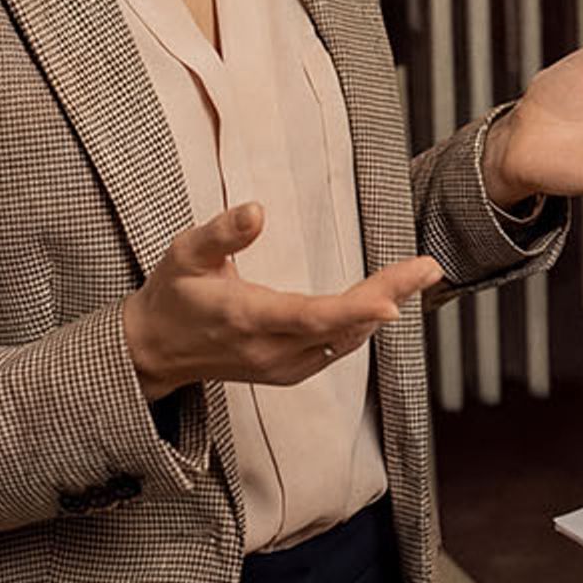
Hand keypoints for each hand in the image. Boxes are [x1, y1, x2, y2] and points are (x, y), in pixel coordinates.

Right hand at [122, 203, 439, 402]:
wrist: (154, 349)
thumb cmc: (172, 294)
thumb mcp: (185, 254)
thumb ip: (222, 233)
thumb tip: (257, 210)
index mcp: (247, 317)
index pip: (312, 317)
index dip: (356, 309)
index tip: (395, 300)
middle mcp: (270, 350)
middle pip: (342, 327)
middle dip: (390, 295)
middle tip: (428, 268)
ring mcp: (281, 366)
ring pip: (345, 341)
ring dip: (381, 310)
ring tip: (417, 276)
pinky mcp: (287, 372)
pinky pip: (336, 351)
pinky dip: (361, 327)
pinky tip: (381, 304)